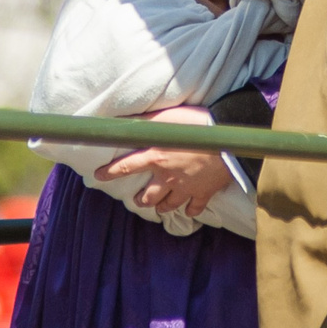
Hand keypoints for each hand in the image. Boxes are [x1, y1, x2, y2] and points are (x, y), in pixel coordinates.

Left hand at [96, 105, 236, 219]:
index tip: (98, 176)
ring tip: (158, 207)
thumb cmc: (197, 125)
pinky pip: (195, 207)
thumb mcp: (166, 117)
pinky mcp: (204, 192)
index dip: (109, 172)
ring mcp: (186, 188)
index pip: (125, 167)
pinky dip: (190, 210)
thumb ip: (145, 122)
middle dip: (141, 199)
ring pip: (169, 204)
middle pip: (148, 196)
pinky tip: (188, 210)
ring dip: (161, 207)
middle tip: (137, 200)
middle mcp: (167, 177)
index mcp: (155, 157)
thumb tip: (122, 121)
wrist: (228, 141)